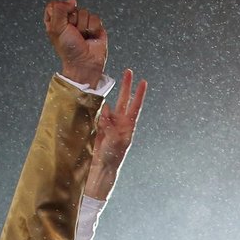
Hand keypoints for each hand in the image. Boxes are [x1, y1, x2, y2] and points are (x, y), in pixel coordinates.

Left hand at [45, 0, 106, 88]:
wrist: (85, 62)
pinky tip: (91, 37)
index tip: (62, 21)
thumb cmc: (69, 50)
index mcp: (55, 22)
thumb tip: (71, 1)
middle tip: (73, 33)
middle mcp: (68, 21)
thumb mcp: (56, 28)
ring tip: (82, 37)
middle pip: (72, 7)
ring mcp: (82, 23)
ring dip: (84, 26)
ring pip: (84, 12)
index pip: (55, 5)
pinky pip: (95, 18)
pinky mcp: (94, 26)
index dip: (60, 10)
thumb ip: (59, 9)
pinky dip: (93, 28)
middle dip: (73, 20)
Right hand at [85, 69, 147, 198]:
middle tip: (128, 71)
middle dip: (125, 86)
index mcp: (128, 126)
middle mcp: (120, 122)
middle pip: (124, 100)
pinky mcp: (98, 126)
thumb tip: (106, 112)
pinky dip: (96, 116)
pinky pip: (97, 115)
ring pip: (107, 108)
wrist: (100, 167)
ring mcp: (109, 123)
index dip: (139, 94)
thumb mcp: (116, 142)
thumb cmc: (112, 157)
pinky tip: (95, 123)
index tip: (143, 81)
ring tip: (102, 120)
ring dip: (104, 109)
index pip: (135, 106)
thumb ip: (112, 126)